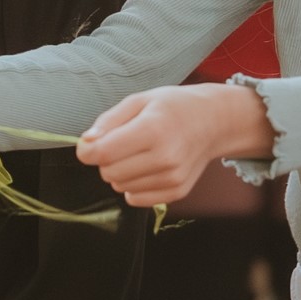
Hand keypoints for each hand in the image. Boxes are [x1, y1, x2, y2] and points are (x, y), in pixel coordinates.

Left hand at [77, 83, 272, 206]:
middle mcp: (165, 157)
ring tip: (139, 153)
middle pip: (108, 173)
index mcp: (153, 129)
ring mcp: (172, 178)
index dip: (88, 150)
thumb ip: (108, 121)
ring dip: (121, 172)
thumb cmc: (174, 107)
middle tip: (123, 143)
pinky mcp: (176, 192)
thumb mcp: (139, 101)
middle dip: (107, 159)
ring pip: (120, 186)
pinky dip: (134, 185)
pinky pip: (135, 198)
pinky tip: (147, 168)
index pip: (103, 154)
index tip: (91, 142)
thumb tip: (86, 145)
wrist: (214, 122)